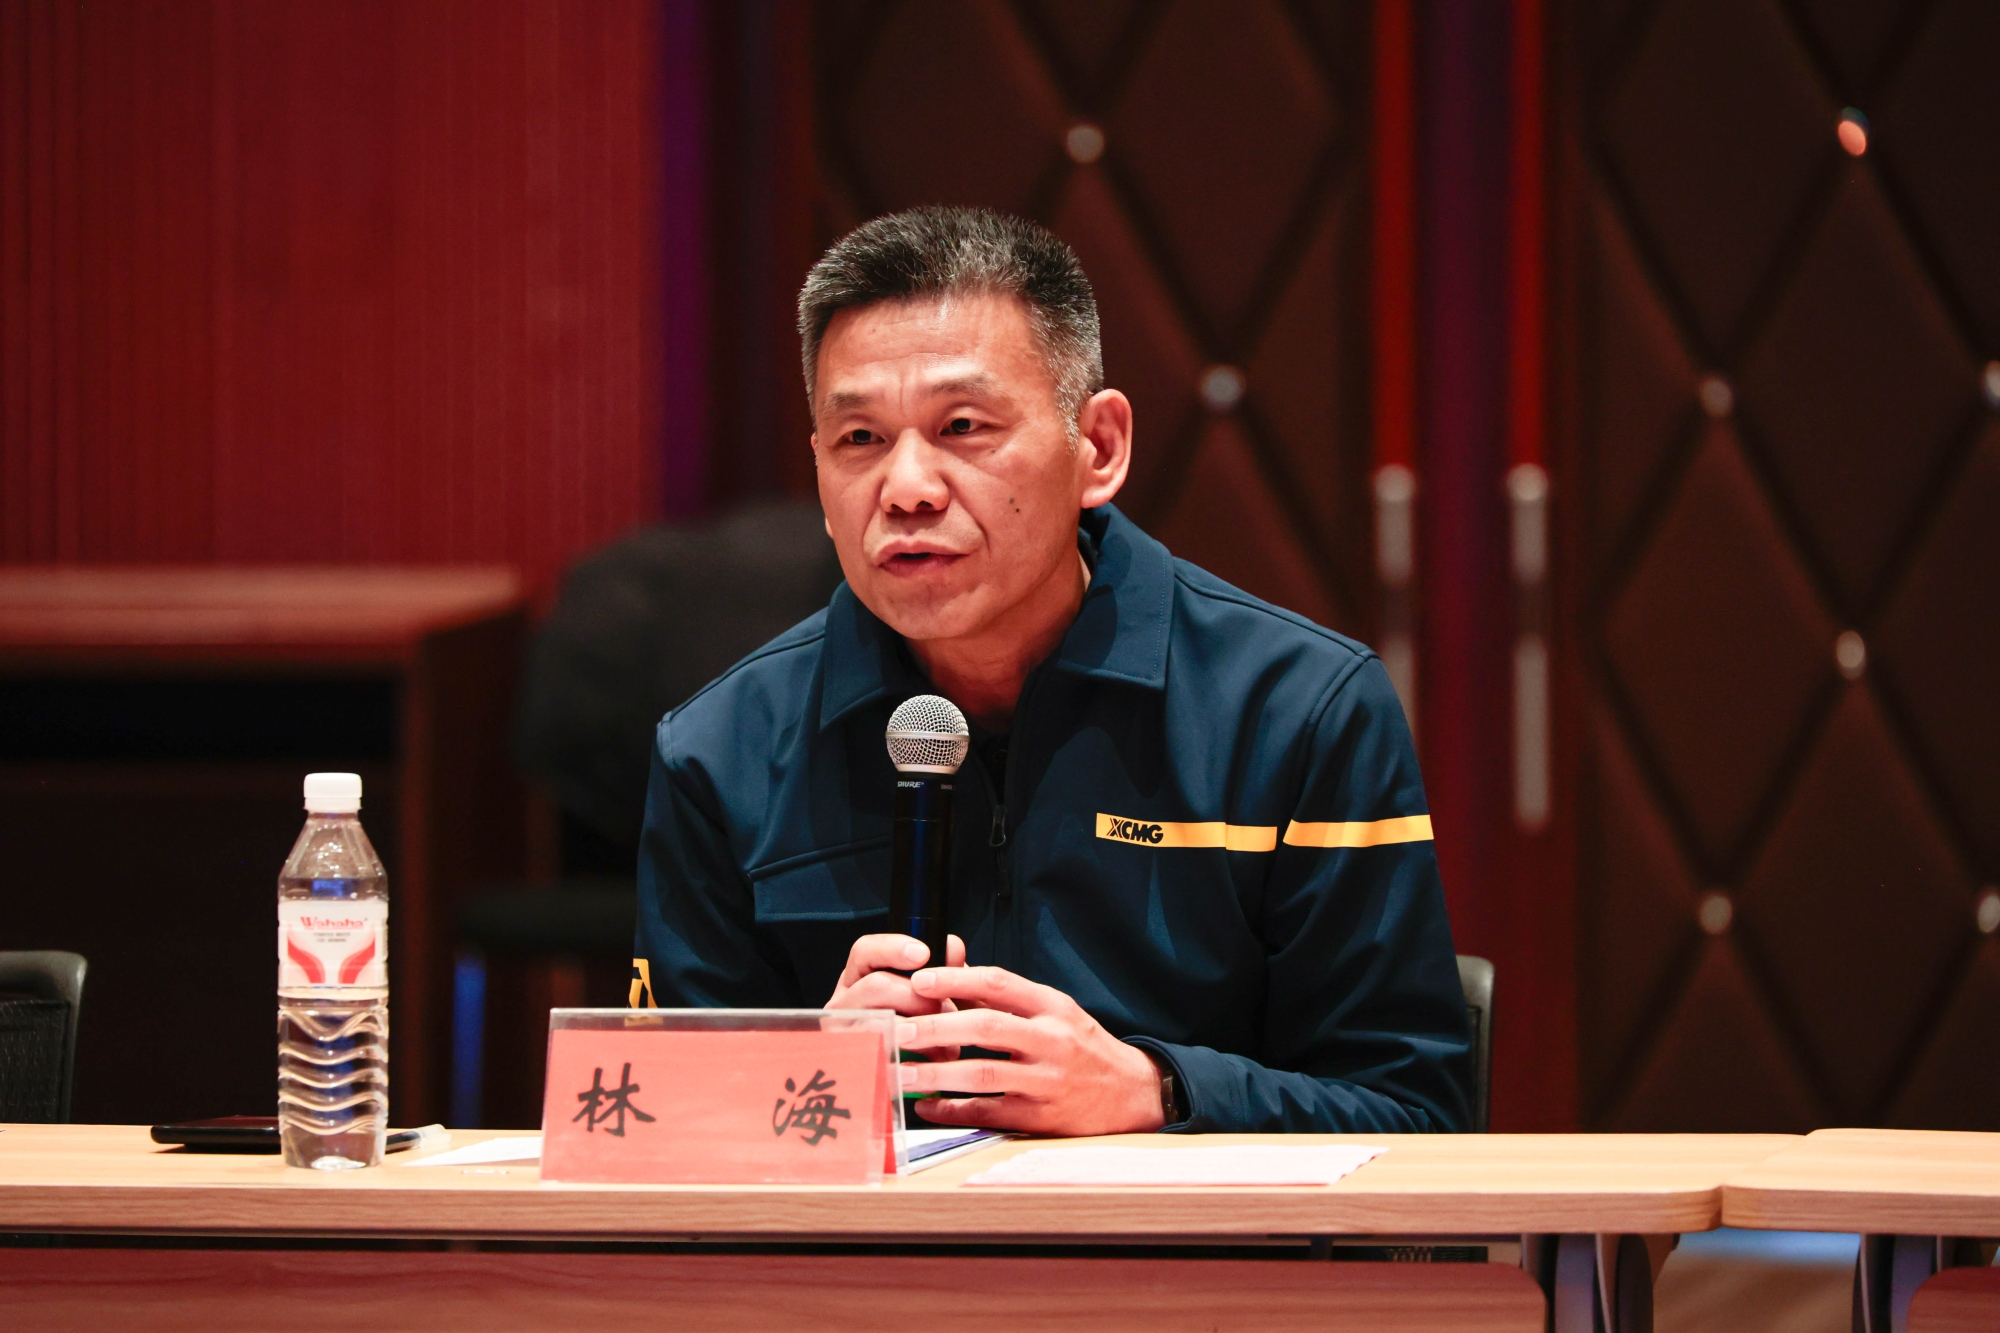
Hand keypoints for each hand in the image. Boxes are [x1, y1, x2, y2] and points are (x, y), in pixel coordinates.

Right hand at [826, 933, 965, 1061]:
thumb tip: (953, 947)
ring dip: (920, 1029)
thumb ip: (940, 971)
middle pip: (875, 985)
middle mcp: (844, 1003)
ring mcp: (843, 1035)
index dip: (893, 948)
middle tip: (943, 1009)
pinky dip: (915, 1057)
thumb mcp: (929, 997)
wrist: (894, 1083)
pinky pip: (881, 1056)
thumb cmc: (919, 1033)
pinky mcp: (853, 1063)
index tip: (923, 954)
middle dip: (917, 996)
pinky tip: (935, 1061)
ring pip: (880, 1021)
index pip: (865, 951)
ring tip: (947, 1042)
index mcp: (859, 979)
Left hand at [894, 965, 1167, 1135]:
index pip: (1000, 983)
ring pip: (982, 1075)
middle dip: (936, 1027)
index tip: (919, 978)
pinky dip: (954, 1111)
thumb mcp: (1055, 1010)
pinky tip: (927, 1107)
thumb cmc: (1082, 1046)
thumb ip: (1008, 996)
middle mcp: (1052, 1041)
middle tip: (897, 1028)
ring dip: (935, 1074)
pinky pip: (989, 1113)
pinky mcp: (1042, 1118)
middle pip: (986, 1028)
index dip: (957, 979)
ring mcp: (1047, 1081)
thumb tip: (953, 971)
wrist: (1131, 1092)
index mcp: (1053, 1007)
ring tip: (900, 1072)